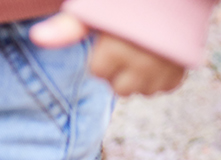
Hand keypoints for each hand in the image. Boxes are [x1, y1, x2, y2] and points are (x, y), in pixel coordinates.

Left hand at [31, 13, 186, 96]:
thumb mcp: (97, 7)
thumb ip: (69, 26)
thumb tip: (36, 37)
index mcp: (117, 47)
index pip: (98, 71)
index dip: (103, 54)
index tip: (112, 36)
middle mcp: (142, 62)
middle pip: (120, 87)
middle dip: (120, 69)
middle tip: (131, 41)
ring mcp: (165, 68)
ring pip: (141, 90)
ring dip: (140, 75)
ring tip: (145, 49)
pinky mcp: (183, 70)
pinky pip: (164, 87)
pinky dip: (161, 76)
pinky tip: (161, 55)